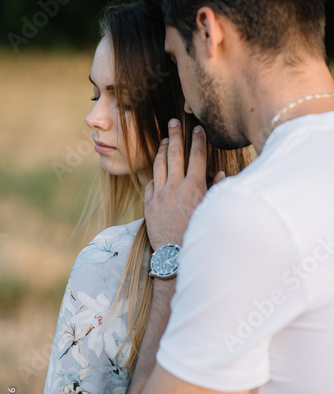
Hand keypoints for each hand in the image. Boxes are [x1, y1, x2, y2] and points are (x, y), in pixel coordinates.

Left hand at [145, 119, 207, 250]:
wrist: (175, 255)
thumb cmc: (198, 233)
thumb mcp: (209, 210)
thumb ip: (215, 189)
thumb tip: (219, 173)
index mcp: (194, 187)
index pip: (197, 156)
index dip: (198, 140)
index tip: (197, 128)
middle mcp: (175, 187)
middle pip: (175, 154)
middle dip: (176, 135)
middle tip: (174, 121)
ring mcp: (160, 194)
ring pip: (160, 165)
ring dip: (162, 150)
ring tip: (165, 140)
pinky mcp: (149, 204)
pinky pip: (151, 183)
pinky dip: (155, 175)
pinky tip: (157, 170)